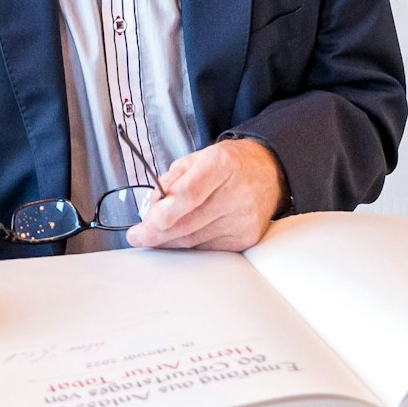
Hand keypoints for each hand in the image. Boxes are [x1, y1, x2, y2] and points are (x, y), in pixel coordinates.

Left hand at [126, 139, 285, 251]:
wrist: (268, 171)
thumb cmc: (229, 164)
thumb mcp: (197, 158)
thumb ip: (172, 179)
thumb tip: (153, 205)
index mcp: (222, 164)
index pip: (190, 193)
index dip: (165, 211)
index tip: (146, 222)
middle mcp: (237, 193)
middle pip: (189, 222)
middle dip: (157, 233)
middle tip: (138, 235)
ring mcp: (244, 218)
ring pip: (194, 241)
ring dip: (169, 241)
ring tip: (155, 235)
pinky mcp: (246, 237)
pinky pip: (207, 248)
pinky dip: (189, 245)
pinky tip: (180, 238)